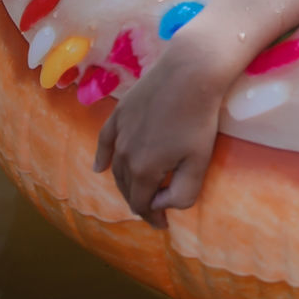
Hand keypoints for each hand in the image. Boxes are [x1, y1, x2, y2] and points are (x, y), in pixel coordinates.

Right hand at [92, 36, 226, 227]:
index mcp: (143, 170)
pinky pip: (105, 142)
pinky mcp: (119, 113)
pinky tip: (99, 167)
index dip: (152, 218)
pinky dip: (102, 157)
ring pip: (117, 168)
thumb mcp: (199, 162)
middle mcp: (124, 154)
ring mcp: (119, 132)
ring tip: (139, 192)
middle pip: (128, 188)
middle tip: (155, 210)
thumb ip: (182, 193)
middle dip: (140, 202)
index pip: (141, 204)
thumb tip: (162, 205)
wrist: (190, 72)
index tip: (163, 225)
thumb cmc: (199, 119)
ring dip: (127, 183)